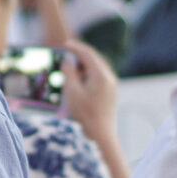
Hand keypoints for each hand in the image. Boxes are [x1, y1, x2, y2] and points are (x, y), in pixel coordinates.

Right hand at [62, 39, 130, 177]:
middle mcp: (109, 77)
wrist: (102, 133)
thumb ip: (70, 74)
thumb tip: (67, 62)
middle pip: (94, 59)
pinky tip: (79, 79)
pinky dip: (88, 73)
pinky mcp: (110, 92)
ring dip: (84, 64)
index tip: (65, 44)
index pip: (88, 54)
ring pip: (97, 67)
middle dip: (80, 54)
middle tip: (66, 52)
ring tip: (70, 67)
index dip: (75, 47)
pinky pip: (99, 76)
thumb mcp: (73, 92)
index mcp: (101, 75)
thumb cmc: (86, 114)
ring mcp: (111, 85)